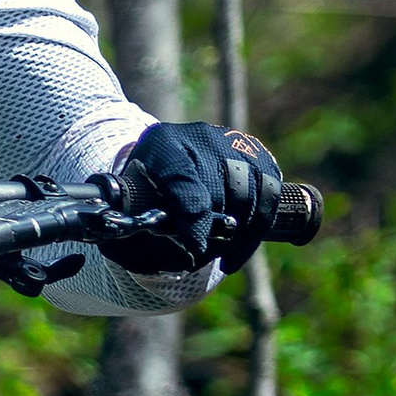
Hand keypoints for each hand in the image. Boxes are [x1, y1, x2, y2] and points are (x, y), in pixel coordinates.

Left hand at [106, 120, 284, 274]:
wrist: (164, 161)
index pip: (185, 182)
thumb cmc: (142, 191)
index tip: (194, 249)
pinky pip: (270, 195)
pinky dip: (257, 229)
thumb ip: (128, 231)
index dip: (193, 219)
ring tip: (222, 258)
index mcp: (161, 143)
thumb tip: (154, 258)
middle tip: (201, 257)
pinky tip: (237, 253)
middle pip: (220, 190)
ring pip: (250, 193)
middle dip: (214, 230)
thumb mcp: (125, 204)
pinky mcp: (258, 156)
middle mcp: (201, 136)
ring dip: (239, 233)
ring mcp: (233, 142)